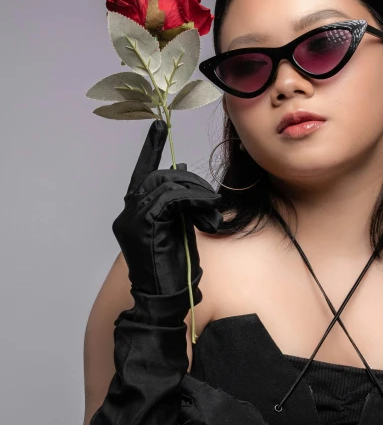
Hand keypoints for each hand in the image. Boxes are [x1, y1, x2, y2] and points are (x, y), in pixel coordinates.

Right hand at [111, 119, 222, 295]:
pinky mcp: (144, 222)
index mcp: (134, 212)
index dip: (150, 148)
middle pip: (162, 177)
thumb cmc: (175, 268)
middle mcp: (128, 212)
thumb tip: (183, 171)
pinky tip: (208, 216)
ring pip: (170, 185)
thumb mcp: (178, 228)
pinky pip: (173, 198)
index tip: (158, 126)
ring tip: (212, 213)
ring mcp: (132, 217)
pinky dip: (195, 202)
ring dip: (198, 195)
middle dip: (192, 183)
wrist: (164, 299)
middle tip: (211, 202)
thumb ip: (177, 204)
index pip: (142, 172)